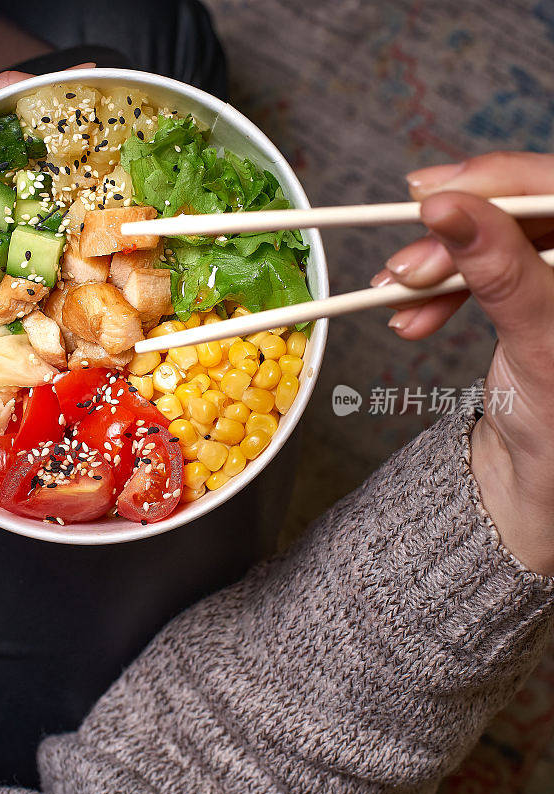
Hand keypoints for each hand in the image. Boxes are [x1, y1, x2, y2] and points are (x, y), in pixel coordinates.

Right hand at [373, 153, 553, 573]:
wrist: (543, 472)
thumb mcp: (539, 340)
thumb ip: (501, 268)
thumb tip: (448, 207)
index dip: (497, 180)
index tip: (431, 194)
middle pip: (520, 211)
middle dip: (452, 239)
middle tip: (401, 269)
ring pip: (493, 238)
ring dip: (436, 267)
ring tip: (395, 299)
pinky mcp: (534, 284)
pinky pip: (482, 267)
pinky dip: (441, 287)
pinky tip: (413, 311)